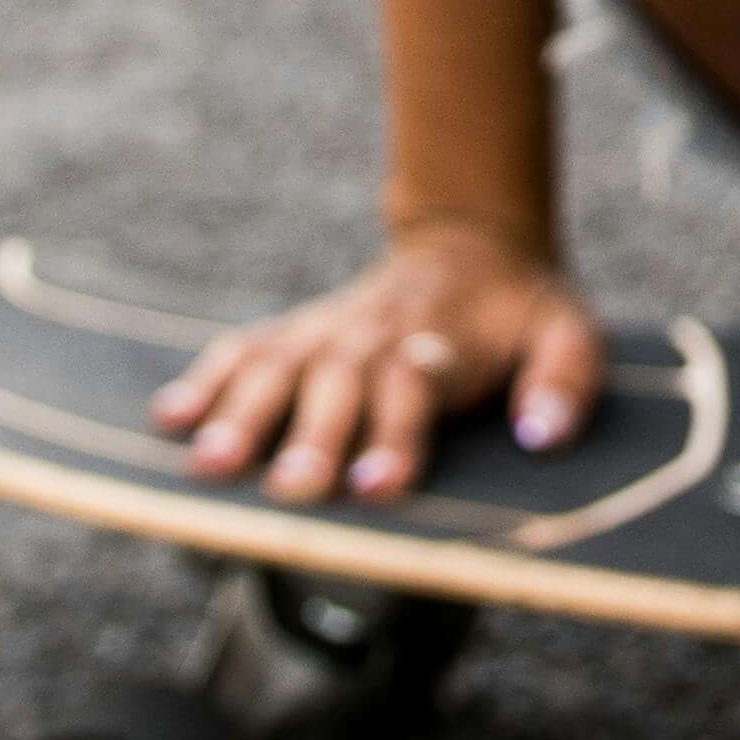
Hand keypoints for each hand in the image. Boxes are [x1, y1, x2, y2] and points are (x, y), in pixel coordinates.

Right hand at [147, 217, 610, 503]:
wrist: (469, 246)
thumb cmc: (519, 311)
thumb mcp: (570, 331)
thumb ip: (566, 381)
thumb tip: (541, 437)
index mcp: (440, 340)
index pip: (415, 386)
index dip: (395, 436)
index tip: (377, 487)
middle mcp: (373, 335)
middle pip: (338, 384)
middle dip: (312, 438)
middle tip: (292, 493)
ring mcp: (325, 331)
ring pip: (278, 368)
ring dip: (243, 415)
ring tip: (211, 466)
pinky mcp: (294, 332)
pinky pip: (241, 350)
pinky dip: (204, 381)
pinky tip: (169, 419)